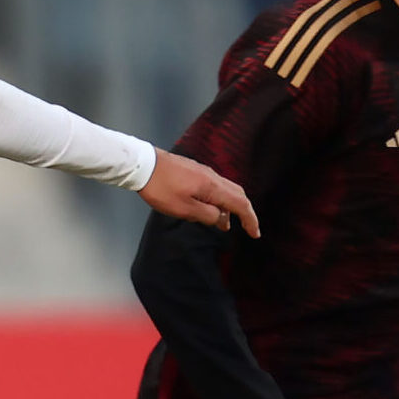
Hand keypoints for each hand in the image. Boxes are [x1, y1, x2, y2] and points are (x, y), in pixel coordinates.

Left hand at [139, 149, 259, 237]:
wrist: (143, 165)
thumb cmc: (162, 189)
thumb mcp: (184, 209)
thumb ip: (207, 215)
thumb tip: (222, 220)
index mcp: (213, 187)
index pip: (240, 204)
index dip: (250, 220)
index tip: (255, 234)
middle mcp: (213, 177)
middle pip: (238, 194)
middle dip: (244, 212)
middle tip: (246, 227)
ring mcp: (204, 172)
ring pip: (226, 189)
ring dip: (230, 207)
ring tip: (223, 224)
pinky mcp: (195, 170)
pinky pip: (215, 186)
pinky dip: (219, 199)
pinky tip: (208, 208)